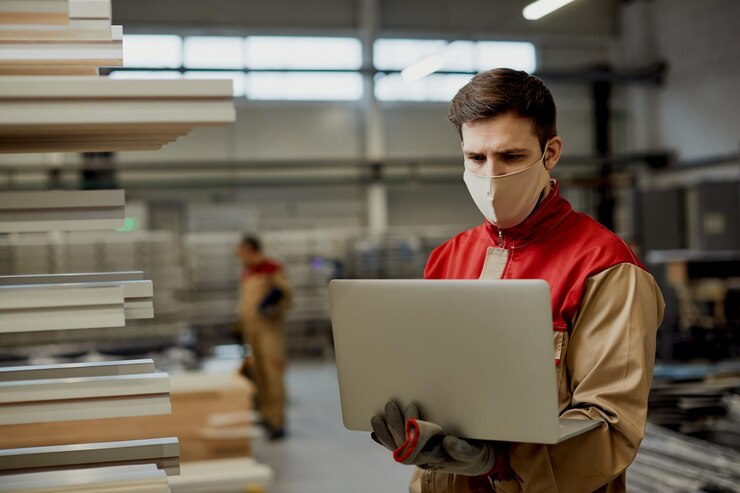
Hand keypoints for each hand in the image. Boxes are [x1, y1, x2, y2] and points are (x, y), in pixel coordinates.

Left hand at [370, 401, 496, 475]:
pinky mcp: (412, 449)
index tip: (413, 418)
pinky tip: (375, 432)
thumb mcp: (474, 452)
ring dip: (385, 432)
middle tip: (391, 405)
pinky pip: (394, 447)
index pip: (417, 448)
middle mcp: (422, 458)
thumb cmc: (472, 452)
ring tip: (377, 418)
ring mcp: (415, 454)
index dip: (412, 433)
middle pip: (402, 445)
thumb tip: (448, 442)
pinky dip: (383, 440)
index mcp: (435, 457)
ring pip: (395, 447)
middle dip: (395, 425)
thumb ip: (463, 449)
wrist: (471, 459)